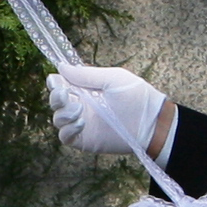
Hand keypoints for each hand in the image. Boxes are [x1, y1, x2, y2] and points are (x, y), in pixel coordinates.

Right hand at [47, 64, 174, 162]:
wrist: (151, 123)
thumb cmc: (137, 97)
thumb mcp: (113, 78)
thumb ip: (87, 75)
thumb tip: (61, 67)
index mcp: (86, 89)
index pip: (61, 85)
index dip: (55, 82)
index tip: (56, 80)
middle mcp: (81, 105)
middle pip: (55, 102)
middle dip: (55, 97)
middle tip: (65, 94)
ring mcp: (82, 123)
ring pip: (57, 119)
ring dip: (62, 113)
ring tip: (79, 111)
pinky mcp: (84, 140)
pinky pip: (64, 136)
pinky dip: (67, 130)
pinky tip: (81, 123)